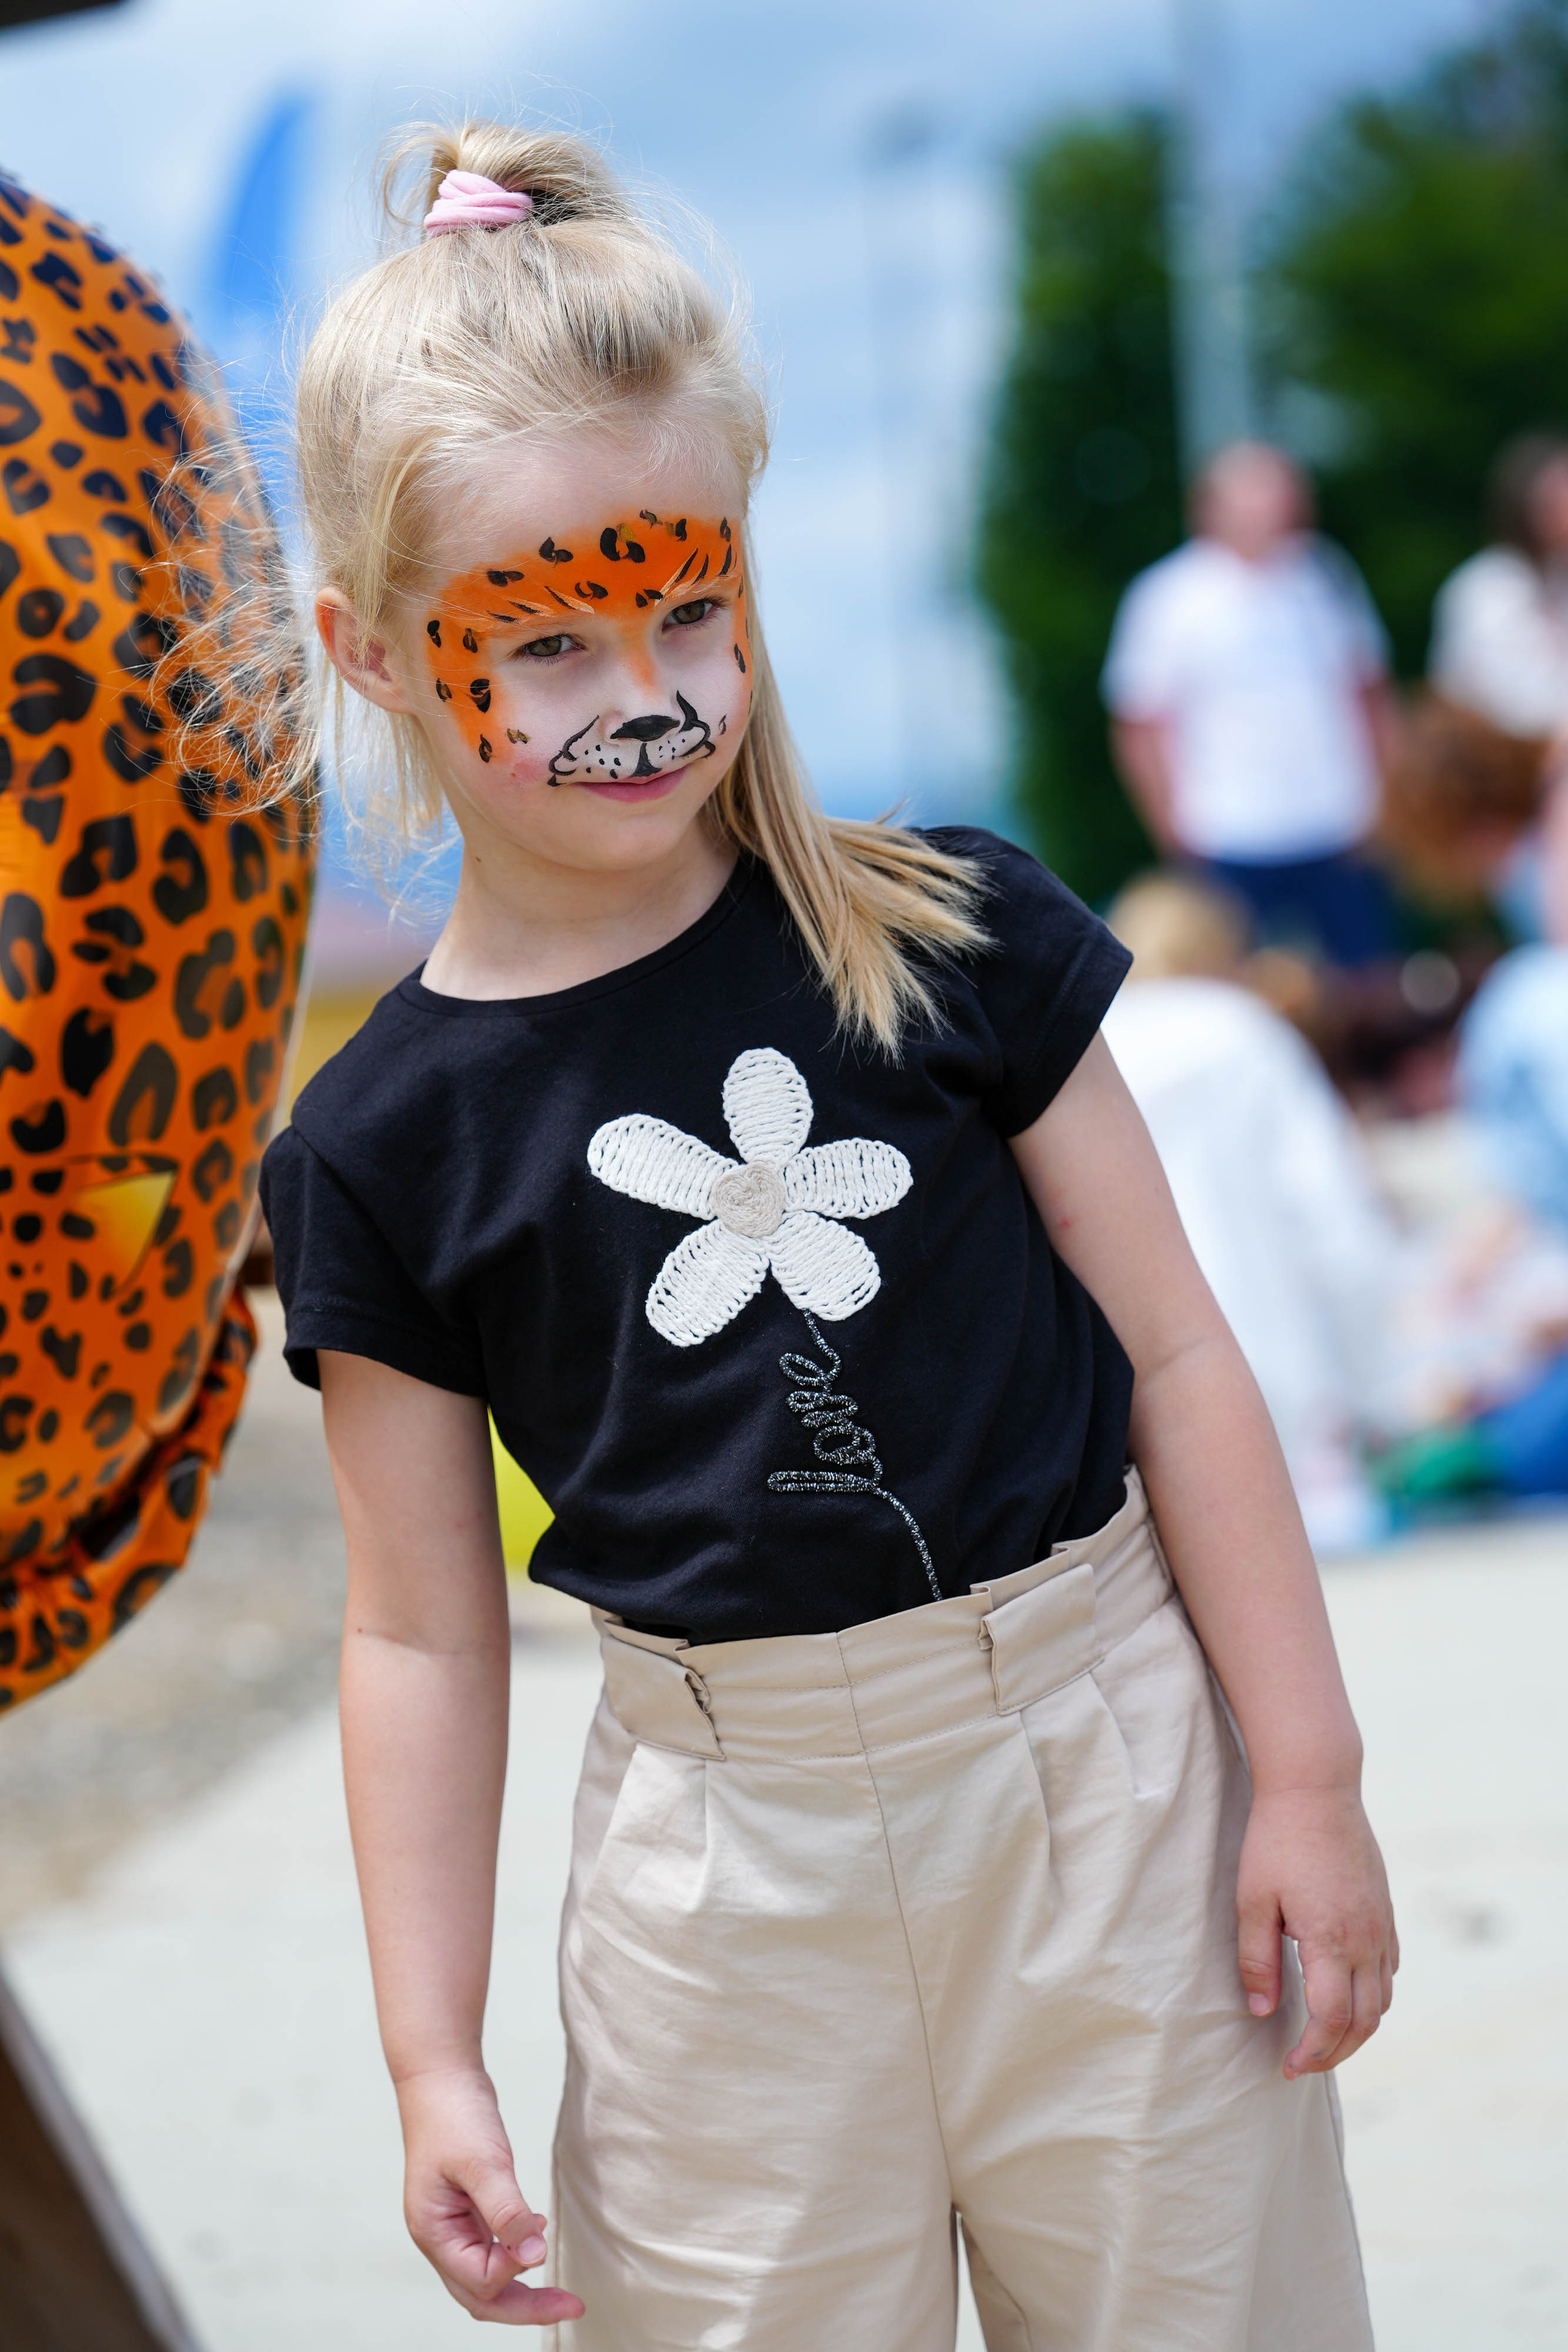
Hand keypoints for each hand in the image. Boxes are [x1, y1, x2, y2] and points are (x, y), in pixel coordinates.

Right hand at [396, 2066, 584, 2325]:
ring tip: (562, 2292)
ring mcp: (451, 2226)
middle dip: (526, 2307)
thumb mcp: (483, 2162)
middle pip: (480, 2296)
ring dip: (521, 2287)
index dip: (514, 2269)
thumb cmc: (455, 2115)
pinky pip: (490, 2249)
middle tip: (573, 2306)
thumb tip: (534, 2258)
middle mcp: (439, 2238)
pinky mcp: (466, 2210)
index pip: (479, 2281)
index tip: (538, 2234)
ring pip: (485, 2279)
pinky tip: (537, 2235)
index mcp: (433, 2233)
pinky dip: (515, 2254)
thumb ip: (506, 2211)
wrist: (441, 2076)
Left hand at [1236, 1783, 1397, 2078]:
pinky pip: (1389, 1969)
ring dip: (1357, 2029)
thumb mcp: (1252, 1900)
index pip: (1333, 2020)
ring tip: (1324, 2038)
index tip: (1288, 2067)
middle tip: (1303, 2063)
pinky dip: (1372, 1996)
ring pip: (1383, 1999)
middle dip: (1336, 2052)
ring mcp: (1381, 1925)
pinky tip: (1348, 1994)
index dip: (1313, 2053)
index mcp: (1331, 1940)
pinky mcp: (1385, 1910)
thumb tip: (1261, 2012)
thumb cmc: (1276, 1840)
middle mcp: (1366, 1939)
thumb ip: (1256, 1960)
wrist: (1316, 1787)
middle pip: (1365, 2021)